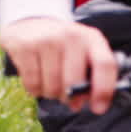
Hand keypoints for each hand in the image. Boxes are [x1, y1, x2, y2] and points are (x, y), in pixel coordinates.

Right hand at [0, 17, 116, 113]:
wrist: (30, 23)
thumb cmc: (62, 45)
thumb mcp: (82, 52)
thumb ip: (89, 77)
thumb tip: (80, 104)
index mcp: (91, 38)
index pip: (105, 64)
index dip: (103, 90)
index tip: (98, 108)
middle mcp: (70, 36)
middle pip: (74, 82)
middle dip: (70, 98)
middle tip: (66, 97)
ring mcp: (46, 40)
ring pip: (52, 87)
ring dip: (51, 94)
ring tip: (49, 83)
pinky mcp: (25, 47)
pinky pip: (32, 84)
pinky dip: (34, 90)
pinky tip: (36, 79)